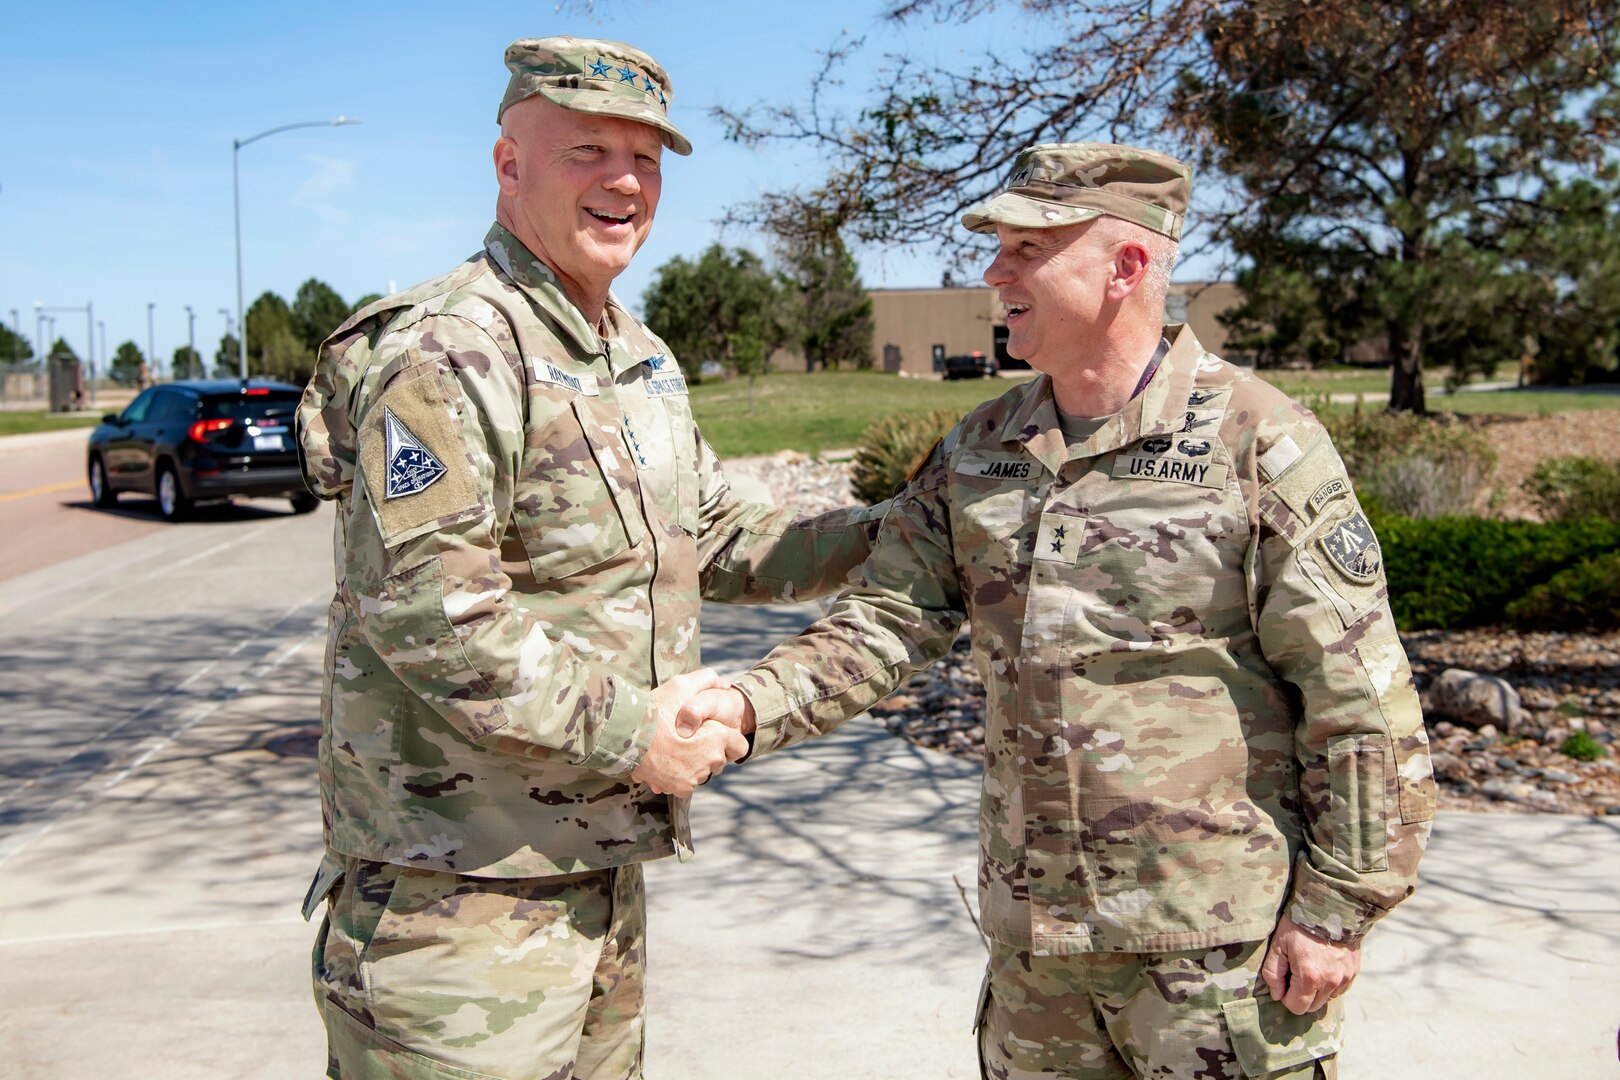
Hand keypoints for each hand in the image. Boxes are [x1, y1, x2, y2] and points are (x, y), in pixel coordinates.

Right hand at [630, 670, 748, 796]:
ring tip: (674, 749)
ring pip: (702, 771)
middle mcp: (711, 760)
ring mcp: (696, 777)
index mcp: (717, 737)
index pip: (739, 746)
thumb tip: (724, 683)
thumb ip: (706, 680)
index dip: (727, 738)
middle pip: (718, 759)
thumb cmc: (654, 710)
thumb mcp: (681, 685)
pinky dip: (679, 776)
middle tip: (687, 739)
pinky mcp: (681, 788)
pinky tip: (667, 761)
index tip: (712, 733)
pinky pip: (688, 784)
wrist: (626, 736)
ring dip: (693, 763)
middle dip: (708, 750)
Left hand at [1260, 914, 1361, 1014]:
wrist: (1330, 905)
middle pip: (1313, 1007)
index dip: (1286, 998)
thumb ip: (1273, 973)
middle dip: (1301, 996)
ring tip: (1309, 967)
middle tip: (1295, 974)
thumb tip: (1277, 995)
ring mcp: (1345, 978)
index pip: (1297, 1007)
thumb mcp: (1278, 945)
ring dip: (1316, 991)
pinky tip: (1323, 965)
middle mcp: (1330, 981)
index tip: (1284, 982)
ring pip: (1327, 998)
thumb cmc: (1299, 924)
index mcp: (1310, 977)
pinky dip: (1330, 983)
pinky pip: (1339, 989)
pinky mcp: (1353, 972)